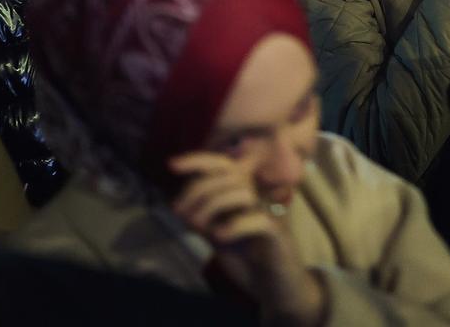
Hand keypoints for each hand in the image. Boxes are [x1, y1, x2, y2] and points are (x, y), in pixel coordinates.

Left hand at [169, 152, 325, 325]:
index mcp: (242, 196)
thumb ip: (203, 220)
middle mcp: (256, 200)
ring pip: (242, 193)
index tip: (172, 166)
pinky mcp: (277, 234)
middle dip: (198, 189)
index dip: (199, 160)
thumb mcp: (218, 237)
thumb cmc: (249, 262)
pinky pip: (258, 220)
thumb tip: (177, 206)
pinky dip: (234, 225)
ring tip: (196, 225)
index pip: (224, 165)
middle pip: (230, 176)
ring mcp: (269, 214)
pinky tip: (218, 237)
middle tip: (181, 213)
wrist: (275, 288)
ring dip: (212, 205)